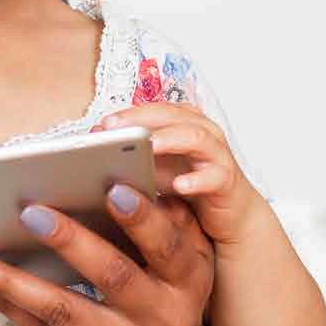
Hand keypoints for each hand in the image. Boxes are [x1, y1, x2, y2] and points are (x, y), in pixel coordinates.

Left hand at [0, 187, 218, 325]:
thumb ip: (172, 227)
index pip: (168, 247)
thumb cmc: (170, 306)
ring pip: (64, 312)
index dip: (142, 219)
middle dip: (69, 241)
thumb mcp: (187, 269)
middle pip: (112, 276)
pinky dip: (10, 308)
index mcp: (188, 283)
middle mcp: (164, 320)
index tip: (112, 188)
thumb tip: (142, 180)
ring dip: (12, 282)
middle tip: (29, 211)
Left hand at [104, 104, 266, 247]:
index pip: (153, 109)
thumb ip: (132, 158)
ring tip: (147, 147)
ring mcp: (216, 154)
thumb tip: (95, 148)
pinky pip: (214, 176)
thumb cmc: (191, 187)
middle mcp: (201, 132)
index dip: (128, 113)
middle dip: (142, 120)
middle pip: (172, 115)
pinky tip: (180, 186)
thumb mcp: (156, 171)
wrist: (230, 215)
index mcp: (182, 124)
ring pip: (195, 137)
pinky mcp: (227, 180)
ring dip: (170, 140)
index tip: (103, 124)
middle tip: (116, 129)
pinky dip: (197, 179)